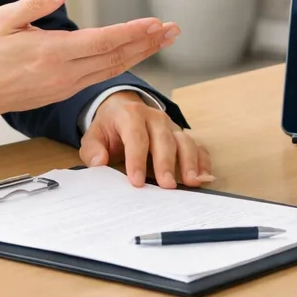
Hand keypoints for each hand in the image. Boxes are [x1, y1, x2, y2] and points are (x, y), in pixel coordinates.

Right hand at [0, 0, 179, 129]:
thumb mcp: (4, 19)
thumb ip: (35, 2)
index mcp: (51, 53)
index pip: (102, 42)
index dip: (132, 33)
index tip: (155, 23)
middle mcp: (64, 73)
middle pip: (116, 57)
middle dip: (148, 43)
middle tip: (174, 30)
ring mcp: (66, 86)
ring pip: (112, 69)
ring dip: (141, 54)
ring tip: (163, 40)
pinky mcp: (64, 92)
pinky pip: (101, 77)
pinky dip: (123, 64)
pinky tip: (135, 54)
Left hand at [80, 92, 213, 188]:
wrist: (123, 110)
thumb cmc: (110, 128)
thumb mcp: (94, 135)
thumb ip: (93, 149)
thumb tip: (99, 161)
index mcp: (131, 115)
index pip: (136, 138)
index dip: (137, 160)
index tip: (136, 181)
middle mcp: (155, 118)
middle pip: (164, 140)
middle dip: (166, 164)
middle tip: (167, 186)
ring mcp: (171, 126)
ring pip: (185, 142)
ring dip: (190, 162)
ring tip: (191, 182)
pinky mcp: (182, 136)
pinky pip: (197, 146)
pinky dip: (202, 161)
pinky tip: (204, 176)